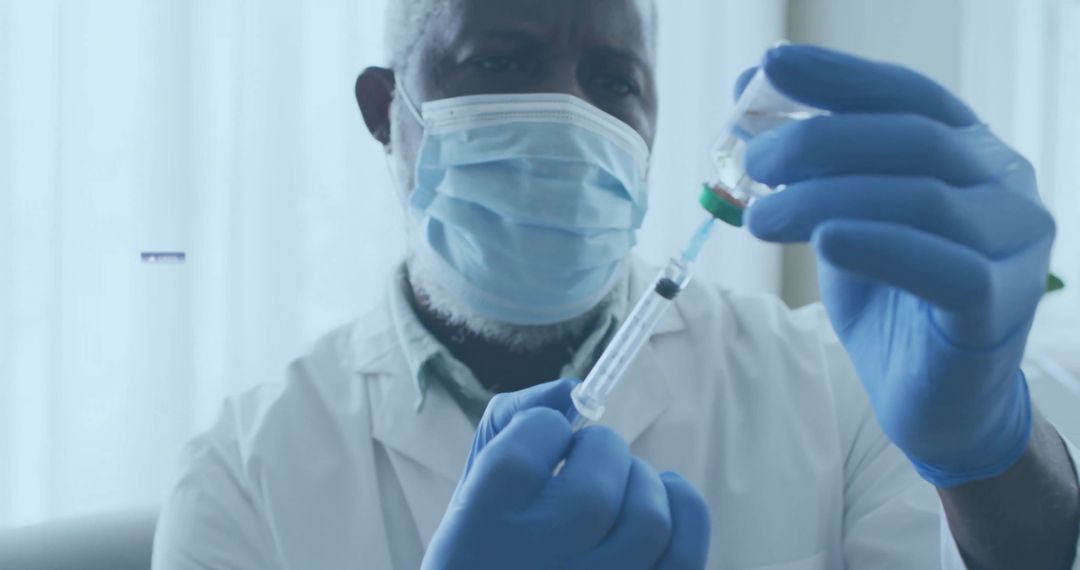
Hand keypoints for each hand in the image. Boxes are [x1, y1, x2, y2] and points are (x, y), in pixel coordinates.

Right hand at [422, 379, 710, 569]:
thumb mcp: (474, 491)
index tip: (544, 447)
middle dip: (603, 448)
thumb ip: (511, 422)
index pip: (540, 432)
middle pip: (600, 470)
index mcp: (483, 523)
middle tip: (587, 461)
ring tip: (619, 488)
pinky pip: (686, 550)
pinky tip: (660, 503)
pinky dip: (683, 509)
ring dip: (642, 481)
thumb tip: (572, 389)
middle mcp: (537, 561)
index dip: (547, 429)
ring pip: (649, 513)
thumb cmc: (491, 547)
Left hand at [741, 45, 1054, 487]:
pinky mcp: (999, 304)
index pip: (908, 95)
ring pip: (919, 197)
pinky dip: (879, 246)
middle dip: (818, 141)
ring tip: (760, 217)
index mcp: (969, 152)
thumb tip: (748, 100)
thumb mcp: (840, 220)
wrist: (930, 398)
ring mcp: (1012, 244)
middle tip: (752, 162)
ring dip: (825, 198)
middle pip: (911, 139)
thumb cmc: (889, 300)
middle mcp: (1003, 184)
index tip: (769, 66)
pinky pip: (942, 266)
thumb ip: (810, 168)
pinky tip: (827, 242)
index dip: (839, 77)